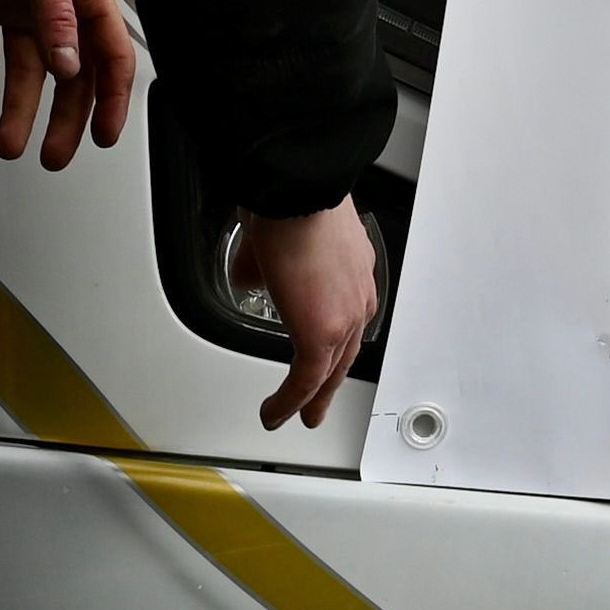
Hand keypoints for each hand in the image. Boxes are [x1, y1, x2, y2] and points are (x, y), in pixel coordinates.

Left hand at [0, 0, 135, 167]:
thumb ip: (55, 13)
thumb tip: (68, 67)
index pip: (108, 55)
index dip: (112, 99)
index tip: (106, 137)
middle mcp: (52, 6)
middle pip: (68, 76)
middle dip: (63, 119)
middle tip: (51, 155)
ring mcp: (15, 7)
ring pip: (24, 73)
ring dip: (19, 110)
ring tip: (8, 145)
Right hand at [231, 202, 382, 431]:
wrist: (296, 193)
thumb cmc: (290, 201)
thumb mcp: (277, 236)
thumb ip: (266, 263)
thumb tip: (251, 274)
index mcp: (353, 272)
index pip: (346, 320)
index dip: (332, 345)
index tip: (322, 361)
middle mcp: (358, 295)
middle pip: (345, 352)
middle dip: (328, 383)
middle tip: (316, 406)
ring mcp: (346, 314)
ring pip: (328, 370)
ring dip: (309, 396)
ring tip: (293, 416)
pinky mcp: (323, 332)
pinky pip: (307, 379)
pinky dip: (291, 399)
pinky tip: (278, 413)